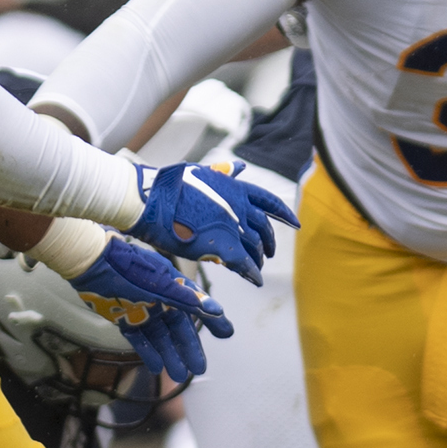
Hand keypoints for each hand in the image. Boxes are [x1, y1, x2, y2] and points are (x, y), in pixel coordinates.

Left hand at [71, 232, 233, 380]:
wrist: (91, 263)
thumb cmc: (129, 269)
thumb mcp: (161, 285)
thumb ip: (187, 300)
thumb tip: (216, 311)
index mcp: (173, 286)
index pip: (198, 306)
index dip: (212, 321)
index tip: (226, 334)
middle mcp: (161, 299)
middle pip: (179, 328)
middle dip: (189, 349)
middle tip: (199, 369)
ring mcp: (142, 309)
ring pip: (160, 337)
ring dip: (170, 355)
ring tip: (179, 375)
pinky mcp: (124, 317)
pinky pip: (139, 338)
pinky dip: (147, 352)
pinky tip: (156, 367)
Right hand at [125, 162, 296, 281]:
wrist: (151, 199)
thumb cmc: (169, 185)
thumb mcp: (202, 172)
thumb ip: (224, 172)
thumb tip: (239, 166)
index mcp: (236, 188)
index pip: (269, 203)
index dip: (284, 214)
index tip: (295, 223)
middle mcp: (240, 207)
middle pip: (264, 229)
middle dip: (268, 242)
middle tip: (268, 253)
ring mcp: (233, 227)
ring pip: (255, 248)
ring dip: (257, 260)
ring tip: (255, 268)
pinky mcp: (222, 247)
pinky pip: (244, 265)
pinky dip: (251, 274)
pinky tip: (254, 281)